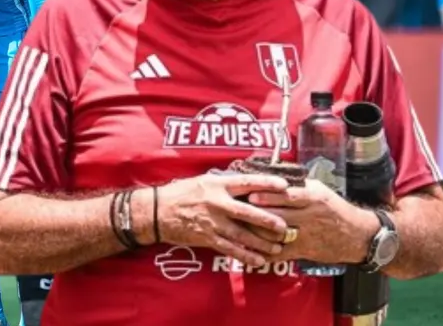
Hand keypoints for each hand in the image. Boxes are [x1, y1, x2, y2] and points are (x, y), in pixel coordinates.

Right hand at [156, 173, 290, 267]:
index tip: (284, 185)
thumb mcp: (203, 181)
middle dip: (268, 220)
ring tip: (277, 247)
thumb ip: (225, 183)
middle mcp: (216, 203)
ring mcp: (212, 222)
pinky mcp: (207, 237)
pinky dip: (246, 256)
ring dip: (261, 242)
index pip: (246, 182)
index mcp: (217, 185)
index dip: (266, 183)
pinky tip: (259, 260)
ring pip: (242, 234)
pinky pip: (230, 249)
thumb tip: (248, 183)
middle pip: (248, 212)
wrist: (157, 211)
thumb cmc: (181, 193)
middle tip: (285, 226)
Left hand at [248, 178, 378, 264]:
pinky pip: (280, 253)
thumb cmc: (334, 208)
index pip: (287, 195)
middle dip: (256, 213)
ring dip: (256, 232)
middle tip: (236, 209)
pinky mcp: (303, 251)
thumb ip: (297, 183)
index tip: (250, 193)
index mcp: (313, 198)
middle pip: (278, 215)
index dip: (268, 195)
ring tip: (237, 226)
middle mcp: (309, 216)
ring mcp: (306, 235)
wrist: (358, 235)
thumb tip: (272, 170)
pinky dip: (263, 252)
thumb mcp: (320, 190)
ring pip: (276, 235)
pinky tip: (248, 249)